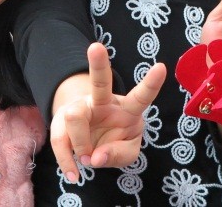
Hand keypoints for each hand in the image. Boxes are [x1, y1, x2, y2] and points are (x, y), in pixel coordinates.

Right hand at [50, 43, 166, 182]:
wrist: (91, 144)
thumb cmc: (116, 141)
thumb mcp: (128, 152)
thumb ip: (118, 154)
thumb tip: (95, 157)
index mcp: (127, 109)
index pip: (141, 96)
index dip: (151, 83)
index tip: (161, 67)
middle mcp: (103, 103)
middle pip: (100, 81)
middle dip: (98, 63)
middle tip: (96, 47)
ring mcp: (81, 109)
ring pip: (75, 117)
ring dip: (81, 146)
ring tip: (88, 159)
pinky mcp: (62, 122)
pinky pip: (60, 140)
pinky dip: (67, 161)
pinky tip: (74, 174)